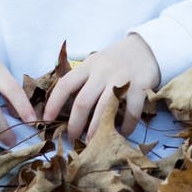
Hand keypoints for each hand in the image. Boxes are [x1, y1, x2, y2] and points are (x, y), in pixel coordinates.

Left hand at [43, 34, 159, 141]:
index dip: (53, 104)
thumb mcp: (95, 64)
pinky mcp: (140, 86)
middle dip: (75, 124)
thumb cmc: (114, 61)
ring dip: (96, 130)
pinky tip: (121, 133)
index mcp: (88, 66)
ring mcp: (121, 79)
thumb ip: (82, 81)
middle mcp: (102, 72)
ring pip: (105, 109)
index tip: (46, 120)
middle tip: (72, 139)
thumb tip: (64, 110)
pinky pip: (131, 112)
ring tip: (92, 143)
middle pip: (83, 102)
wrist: (144, 48)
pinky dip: (126, 127)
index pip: (65, 85)